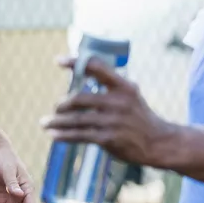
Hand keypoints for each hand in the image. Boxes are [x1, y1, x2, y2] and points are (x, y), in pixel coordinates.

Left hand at [41, 56, 175, 166]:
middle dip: (62, 104)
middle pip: (79, 98)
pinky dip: (64, 135)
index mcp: (123, 86)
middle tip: (56, 107)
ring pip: (76, 119)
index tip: (58, 60)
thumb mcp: (130, 94)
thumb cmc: (139, 116)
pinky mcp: (108, 139)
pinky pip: (80, 135)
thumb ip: (109, 85)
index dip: (76, 62)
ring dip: (57, 121)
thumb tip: (82, 71)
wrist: (158, 142)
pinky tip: (53, 135)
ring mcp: (112, 121)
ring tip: (45, 122)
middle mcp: (117, 102)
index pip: (96, 67)